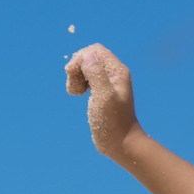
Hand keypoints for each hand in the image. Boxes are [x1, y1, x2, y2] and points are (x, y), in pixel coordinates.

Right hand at [66, 42, 141, 156]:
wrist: (121, 143)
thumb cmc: (113, 121)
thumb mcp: (103, 96)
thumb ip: (96, 74)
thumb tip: (86, 56)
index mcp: (116, 71)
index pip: (94, 51)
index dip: (80, 59)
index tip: (72, 75)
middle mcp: (113, 74)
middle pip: (89, 58)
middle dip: (76, 69)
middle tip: (74, 87)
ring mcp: (107, 84)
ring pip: (85, 68)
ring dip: (75, 77)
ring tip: (74, 92)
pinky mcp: (101, 93)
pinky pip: (86, 80)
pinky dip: (78, 85)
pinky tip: (77, 95)